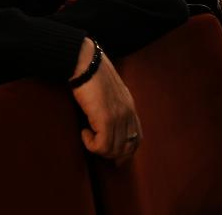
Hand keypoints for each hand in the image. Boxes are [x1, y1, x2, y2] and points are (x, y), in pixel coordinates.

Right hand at [70, 38, 140, 160]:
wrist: (86, 63)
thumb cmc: (92, 73)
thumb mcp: (110, 91)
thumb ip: (113, 105)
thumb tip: (105, 122)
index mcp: (130, 106)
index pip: (137, 138)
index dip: (127, 151)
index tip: (116, 159)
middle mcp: (128, 113)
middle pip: (126, 148)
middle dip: (111, 154)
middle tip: (96, 148)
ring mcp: (119, 117)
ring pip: (113, 149)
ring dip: (98, 148)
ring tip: (87, 134)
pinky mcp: (106, 119)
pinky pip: (102, 146)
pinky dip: (91, 144)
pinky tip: (84, 132)